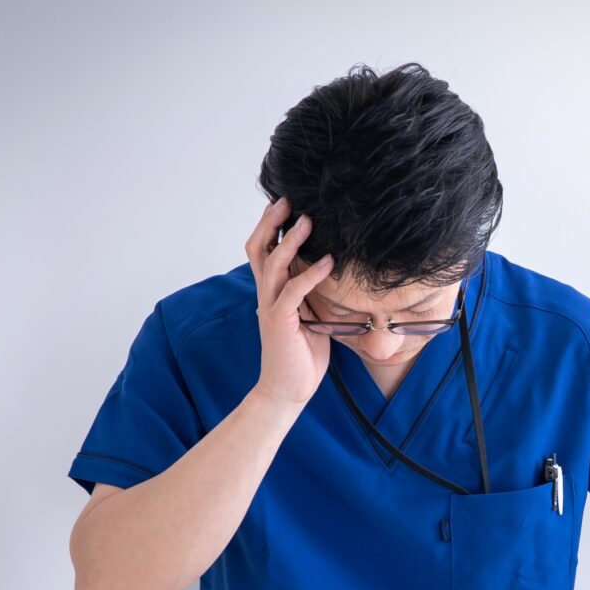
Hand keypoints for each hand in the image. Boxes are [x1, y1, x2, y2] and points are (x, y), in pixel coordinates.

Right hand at [245, 195, 335, 406]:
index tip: (284, 204)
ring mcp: (270, 307)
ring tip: (308, 221)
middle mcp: (266, 295)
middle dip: (270, 222)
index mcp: (271, 293)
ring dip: (291, 240)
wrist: (288, 391)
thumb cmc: (301, 356)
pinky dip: (311, 274)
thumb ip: (312, 295)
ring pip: (273, 263)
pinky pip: (293, 291)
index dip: (269, 226)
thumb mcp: (311, 317)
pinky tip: (329, 262)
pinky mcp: (279, 321)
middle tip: (286, 199)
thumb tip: (331, 272)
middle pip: (258, 248)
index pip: (264, 251)